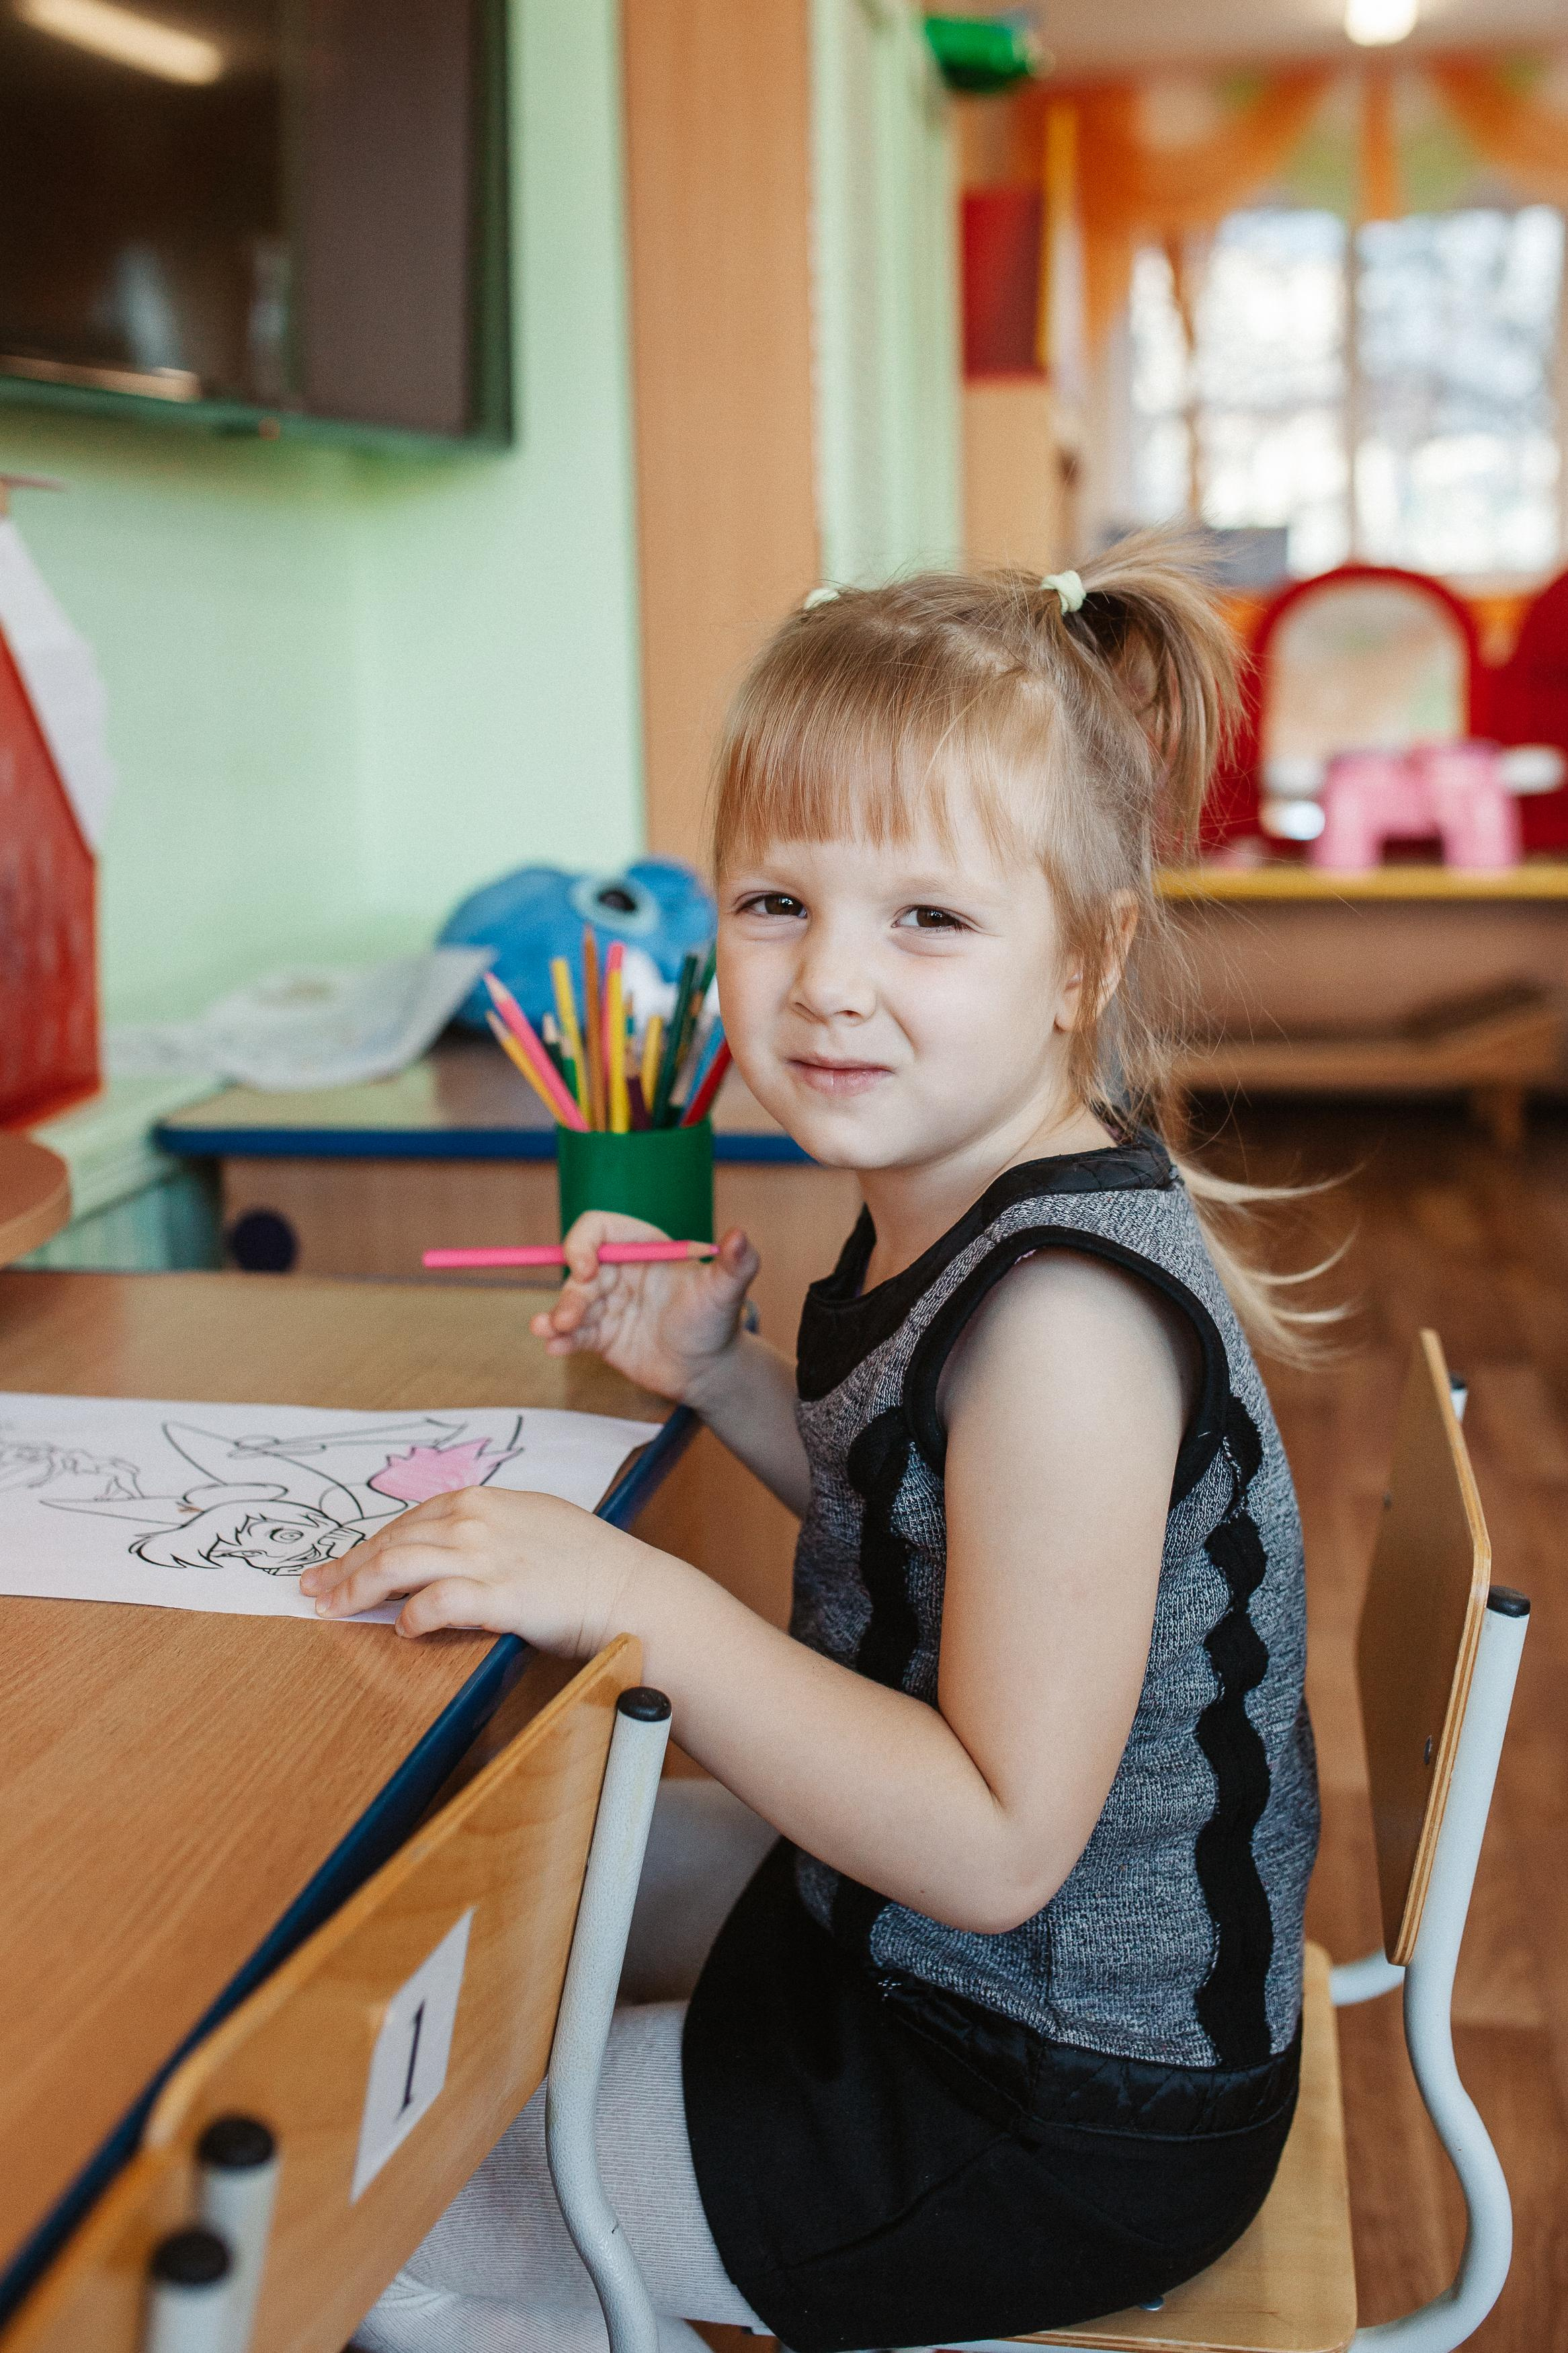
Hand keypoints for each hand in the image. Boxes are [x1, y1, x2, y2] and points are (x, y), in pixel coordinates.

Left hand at [297, 1487, 646, 1647]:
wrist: (630, 1588)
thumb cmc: (587, 1561)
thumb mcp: (533, 1521)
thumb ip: (489, 1526)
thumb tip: (450, 1543)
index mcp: (483, 1500)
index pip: (407, 1521)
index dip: (367, 1544)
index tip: (340, 1564)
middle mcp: (476, 1521)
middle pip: (391, 1540)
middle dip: (345, 1566)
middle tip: (313, 1587)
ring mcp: (485, 1557)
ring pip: (398, 1564)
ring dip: (357, 1587)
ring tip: (332, 1608)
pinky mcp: (498, 1597)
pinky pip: (435, 1604)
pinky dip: (411, 1615)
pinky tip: (401, 1629)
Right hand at [530, 1211, 758, 1409]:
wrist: (708, 1370)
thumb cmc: (717, 1323)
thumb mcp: (725, 1293)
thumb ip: (735, 1264)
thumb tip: (741, 1236)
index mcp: (643, 1248)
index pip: (600, 1229)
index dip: (585, 1242)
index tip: (586, 1269)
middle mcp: (620, 1272)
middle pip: (579, 1269)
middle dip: (571, 1291)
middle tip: (569, 1317)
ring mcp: (608, 1304)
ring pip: (571, 1302)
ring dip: (556, 1314)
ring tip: (549, 1331)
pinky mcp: (600, 1336)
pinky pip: (573, 1333)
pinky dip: (559, 1339)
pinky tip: (554, 1348)